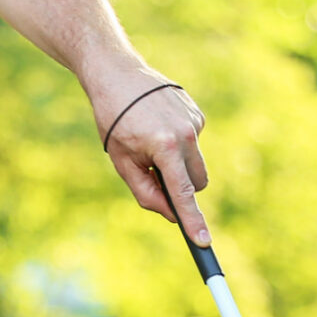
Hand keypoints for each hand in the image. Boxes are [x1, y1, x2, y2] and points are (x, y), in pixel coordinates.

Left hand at [93, 71, 210, 243]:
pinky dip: (179, 144)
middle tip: (154, 176)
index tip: (203, 241)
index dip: (192, 220)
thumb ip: (146, 193)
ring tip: (151, 143)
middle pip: (198, 183)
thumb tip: (171, 215)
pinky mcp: (197, 113)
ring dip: (179, 165)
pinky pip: (194, 143)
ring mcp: (195, 121)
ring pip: (197, 163)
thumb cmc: (114, 120)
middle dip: (182, 189)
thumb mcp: (123, 162)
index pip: (183, 193)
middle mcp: (186, 133)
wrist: (117, 74)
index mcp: (164, 147)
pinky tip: (158, 127)